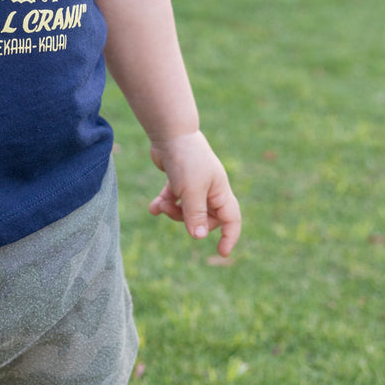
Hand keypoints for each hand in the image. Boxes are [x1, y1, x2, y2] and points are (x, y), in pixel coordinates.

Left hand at [148, 131, 240, 256]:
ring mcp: (194, 184)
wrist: (169, 133)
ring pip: (187, 210)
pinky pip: (174, 199)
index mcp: (220, 192)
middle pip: (205, 218)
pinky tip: (152, 207)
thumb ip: (195, 215)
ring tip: (159, 206)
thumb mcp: (191, 191)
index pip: (231, 219)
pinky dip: (164, 203)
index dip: (229, 236)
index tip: (222, 252)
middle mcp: (210, 189)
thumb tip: (198, 237)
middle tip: (171, 212)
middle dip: (187, 221)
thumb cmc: (186, 160)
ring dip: (172, 212)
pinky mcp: (178, 179)